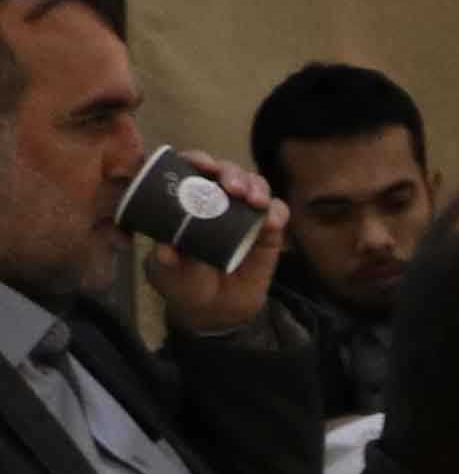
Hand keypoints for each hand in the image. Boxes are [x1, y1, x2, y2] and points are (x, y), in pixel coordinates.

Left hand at [144, 160, 284, 340]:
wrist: (216, 313)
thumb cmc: (185, 286)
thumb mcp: (168, 275)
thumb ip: (168, 263)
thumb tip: (166, 250)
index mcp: (186, 203)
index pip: (190, 171)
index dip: (196, 160)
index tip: (201, 165)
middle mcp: (216, 202)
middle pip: (226, 172)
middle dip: (231, 172)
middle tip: (232, 187)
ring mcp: (244, 215)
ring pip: (255, 186)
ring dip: (256, 186)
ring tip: (254, 200)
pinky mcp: (269, 232)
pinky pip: (277, 213)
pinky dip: (276, 212)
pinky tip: (272, 221)